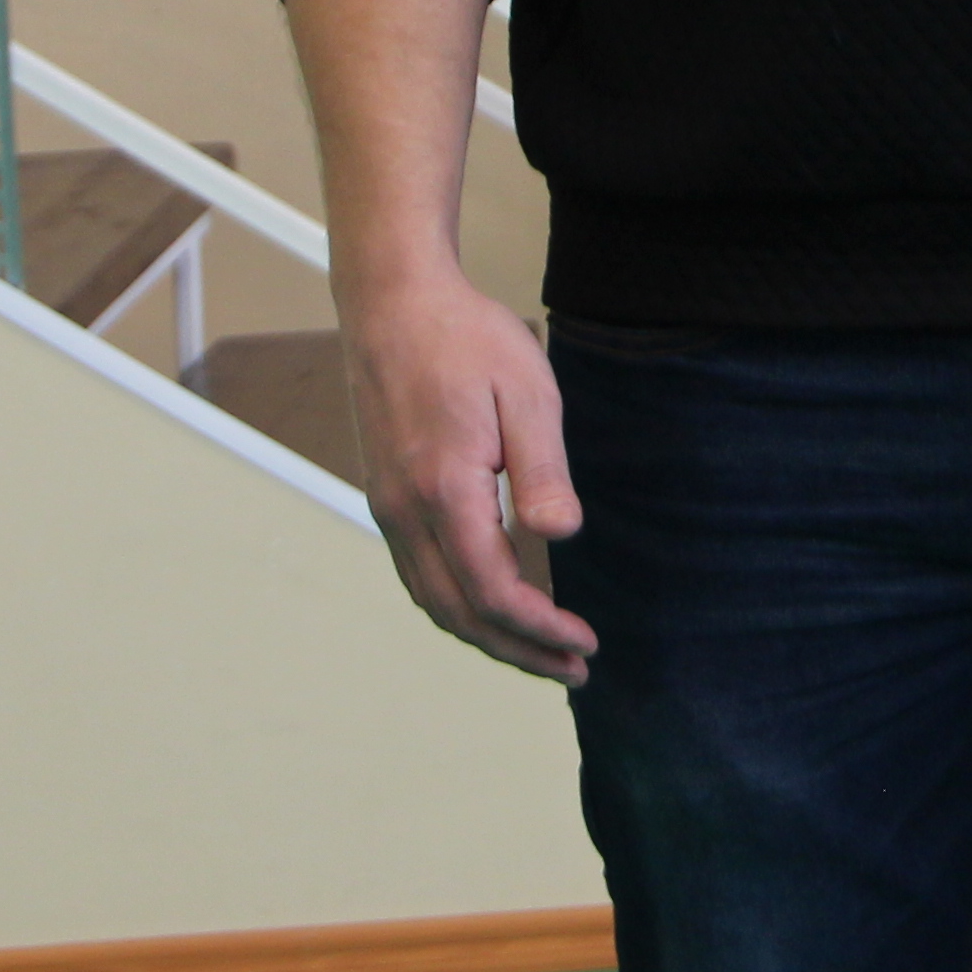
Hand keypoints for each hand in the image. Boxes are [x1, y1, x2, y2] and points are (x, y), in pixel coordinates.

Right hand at [340, 257, 595, 683]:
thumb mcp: (527, 391)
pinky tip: (493, 607)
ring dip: (486, 636)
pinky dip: (458, 607)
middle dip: (517, 652)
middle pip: (459, 613)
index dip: (539, 629)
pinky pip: (420, 575)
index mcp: (444, 490)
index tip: (585, 644)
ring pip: (433, 601)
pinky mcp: (386, 497)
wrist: (394, 301)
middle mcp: (405, 511)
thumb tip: (559, 537)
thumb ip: (542, 469)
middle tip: (572, 670)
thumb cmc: (467, 339)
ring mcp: (388, 507)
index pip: (492, 591)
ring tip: (539, 653)